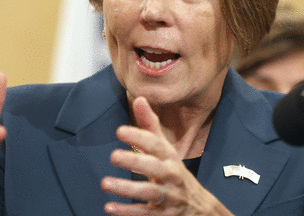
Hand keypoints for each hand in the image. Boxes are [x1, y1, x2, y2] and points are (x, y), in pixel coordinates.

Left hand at [101, 97, 231, 215]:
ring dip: (126, 189)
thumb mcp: (165, 149)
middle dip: (135, 161)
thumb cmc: (174, 172)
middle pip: (155, 168)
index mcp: (170, 157)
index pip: (156, 145)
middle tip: (113, 156)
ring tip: (105, 183)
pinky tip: (109, 207)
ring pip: (149, 193)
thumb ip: (150, 125)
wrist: (199, 208)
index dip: (139, 137)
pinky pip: (145, 213)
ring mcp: (168, 197)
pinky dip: (127, 211)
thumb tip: (139, 98)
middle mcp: (171, 175)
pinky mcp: (162, 215)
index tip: (120, 131)